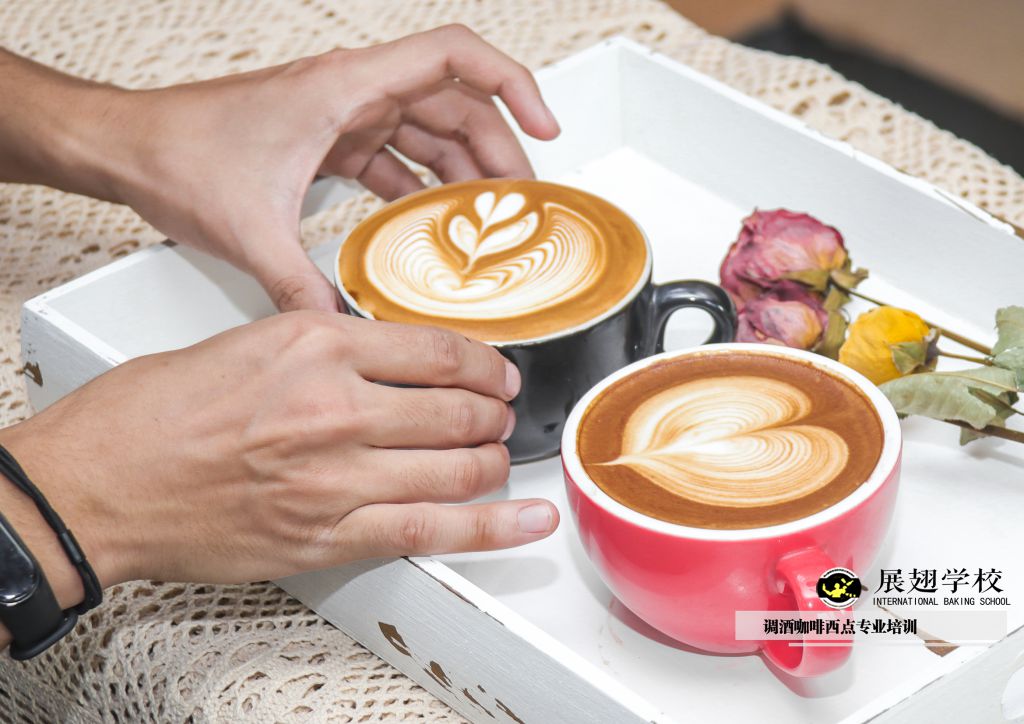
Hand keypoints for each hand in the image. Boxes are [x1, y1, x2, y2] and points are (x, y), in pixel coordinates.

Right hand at [0, 312, 556, 608]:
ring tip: (496, 456)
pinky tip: (529, 520)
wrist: (97, 485)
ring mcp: (335, 476)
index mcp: (313, 345)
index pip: (436, 348)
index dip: (482, 363)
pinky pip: (432, 530)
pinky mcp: (327, 535)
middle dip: (493, 413)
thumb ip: (324, 347)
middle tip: (499, 414)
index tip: (495, 372)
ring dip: (491, 461)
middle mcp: (334, 407)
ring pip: (457, 467)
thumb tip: (385, 357)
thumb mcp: (245, 343)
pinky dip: (493, 528)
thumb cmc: (152, 413)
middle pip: (458, 408)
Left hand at [87, 26, 556, 311]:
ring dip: (463, 169)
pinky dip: (421, 184)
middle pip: (456, 104)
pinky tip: (432, 221)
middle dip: (497, 150)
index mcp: (345, 87)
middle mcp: (351, 92)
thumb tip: (340, 330)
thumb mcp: (250, 228)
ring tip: (489, 217)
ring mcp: (342, 114)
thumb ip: (302, 286)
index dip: (512, 84)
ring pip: (429, 129)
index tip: (545, 123)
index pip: (455, 57)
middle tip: (521, 203)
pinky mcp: (329, 139)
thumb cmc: (176, 151)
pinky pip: (395, 155)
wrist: (127, 145)